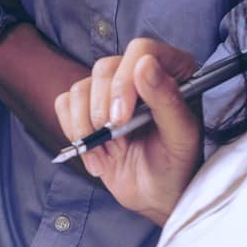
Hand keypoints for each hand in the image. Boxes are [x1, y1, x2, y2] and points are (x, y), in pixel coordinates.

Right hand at [53, 38, 203, 225]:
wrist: (156, 194)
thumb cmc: (176, 165)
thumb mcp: (181, 136)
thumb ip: (167, 99)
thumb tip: (144, 64)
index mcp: (172, 71)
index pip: (140, 51)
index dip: (124, 81)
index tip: (121, 118)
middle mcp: (138, 74)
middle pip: (104, 68)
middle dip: (102, 110)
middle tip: (117, 140)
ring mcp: (110, 92)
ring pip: (80, 88)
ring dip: (88, 128)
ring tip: (110, 154)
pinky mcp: (87, 110)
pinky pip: (64, 105)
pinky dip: (74, 133)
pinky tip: (95, 153)